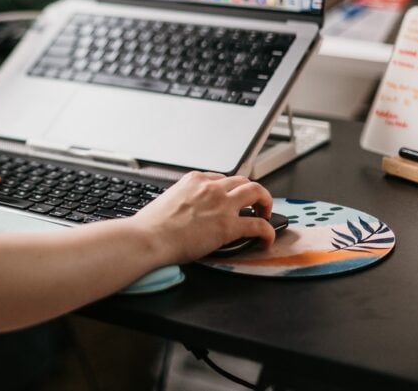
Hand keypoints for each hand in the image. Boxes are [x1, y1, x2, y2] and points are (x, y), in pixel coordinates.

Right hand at [131, 172, 275, 265]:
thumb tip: (188, 211)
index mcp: (194, 180)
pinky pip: (259, 225)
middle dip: (253, 192)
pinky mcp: (229, 226)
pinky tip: (267, 239)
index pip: (222, 178)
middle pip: (243, 181)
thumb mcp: (168, 200)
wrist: (149, 238)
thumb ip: (184, 200)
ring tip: (266, 215)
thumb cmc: (151, 225)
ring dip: (265, 203)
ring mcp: (222, 204)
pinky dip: (268, 231)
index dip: (230, 190)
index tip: (231, 199)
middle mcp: (211, 187)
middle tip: (255, 205)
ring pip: (257, 192)